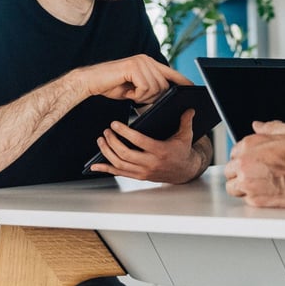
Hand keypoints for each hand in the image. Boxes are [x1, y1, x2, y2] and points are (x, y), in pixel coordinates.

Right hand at [73, 54, 191, 103]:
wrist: (91, 81)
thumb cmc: (112, 85)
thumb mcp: (135, 88)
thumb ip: (149, 88)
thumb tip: (163, 95)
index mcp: (148, 63)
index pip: (170, 72)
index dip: (182, 79)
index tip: (192, 86)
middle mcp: (146, 60)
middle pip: (164, 85)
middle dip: (153, 96)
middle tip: (136, 96)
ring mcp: (140, 62)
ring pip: (155, 88)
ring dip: (143, 96)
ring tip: (130, 93)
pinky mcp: (133, 67)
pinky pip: (145, 88)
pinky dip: (136, 95)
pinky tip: (127, 91)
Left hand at [89, 109, 208, 183]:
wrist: (184, 172)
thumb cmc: (182, 152)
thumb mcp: (186, 136)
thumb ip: (186, 121)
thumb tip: (189, 108)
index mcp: (160, 151)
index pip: (139, 141)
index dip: (125, 132)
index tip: (115, 124)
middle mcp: (150, 163)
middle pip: (125, 154)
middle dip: (113, 141)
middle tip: (106, 131)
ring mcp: (143, 172)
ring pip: (120, 164)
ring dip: (107, 152)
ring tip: (101, 140)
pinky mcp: (139, 176)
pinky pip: (120, 174)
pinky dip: (106, 169)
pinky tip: (95, 166)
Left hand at [224, 120, 284, 207]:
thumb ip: (270, 127)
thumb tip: (258, 125)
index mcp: (249, 145)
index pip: (234, 152)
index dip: (244, 157)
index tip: (252, 160)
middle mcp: (244, 163)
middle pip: (230, 170)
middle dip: (239, 172)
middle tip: (254, 173)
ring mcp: (248, 182)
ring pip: (232, 187)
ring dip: (241, 186)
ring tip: (257, 184)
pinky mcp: (255, 199)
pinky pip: (245, 199)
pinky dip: (253, 197)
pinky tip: (265, 192)